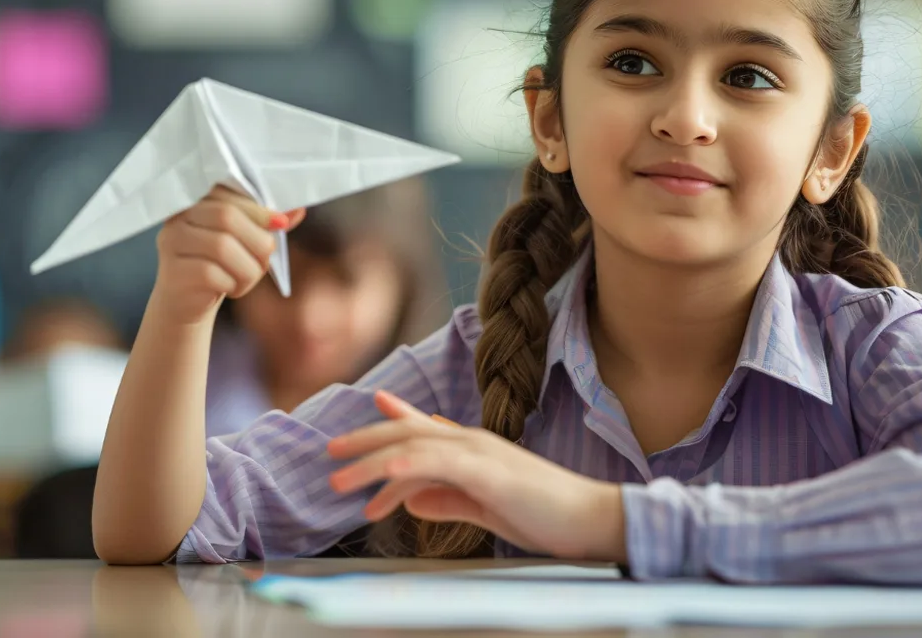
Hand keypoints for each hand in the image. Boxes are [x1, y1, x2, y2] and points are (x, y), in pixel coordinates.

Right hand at [153, 185, 305, 324]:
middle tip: (265, 261)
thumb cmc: (218, 265)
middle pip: (226, 217)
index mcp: (195, 201)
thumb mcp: (243, 241)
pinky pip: (212, 274)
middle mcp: (177, 218)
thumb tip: (298, 211)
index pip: (228, 194)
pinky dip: (233, 284)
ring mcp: (171, 244)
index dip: (259, 209)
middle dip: (258, 241)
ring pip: (222, 247)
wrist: (186, 302)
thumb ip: (265, 224)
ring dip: (248, 268)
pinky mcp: (174, 273)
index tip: (281, 224)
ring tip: (247, 279)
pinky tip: (231, 288)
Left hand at [326, 391, 627, 561]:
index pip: (425, 426)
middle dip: (365, 441)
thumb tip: (414, 502)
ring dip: (371, 462)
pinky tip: (384, 476)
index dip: (396, 415)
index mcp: (473, 448)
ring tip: (340, 481)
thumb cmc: (544, 515)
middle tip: (331, 451)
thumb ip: (449, 501)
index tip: (374, 402)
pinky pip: (438, 463)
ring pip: (412, 447)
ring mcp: (479, 452)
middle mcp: (472, 442)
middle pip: (407, 433)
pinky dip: (406, 467)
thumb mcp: (486, 508)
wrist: (590, 519)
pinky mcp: (487, 471)